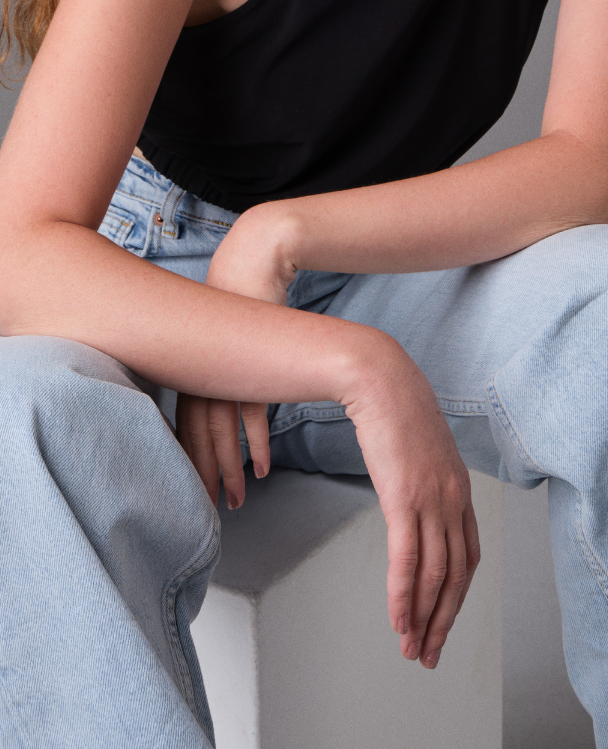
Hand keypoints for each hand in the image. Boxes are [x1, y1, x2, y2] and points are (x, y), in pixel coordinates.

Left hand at [176, 205, 296, 506]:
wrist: (253, 262)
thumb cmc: (239, 304)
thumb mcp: (219, 341)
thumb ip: (212, 374)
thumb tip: (214, 409)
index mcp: (188, 370)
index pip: (180, 430)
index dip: (186, 466)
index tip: (191, 498)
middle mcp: (202, 376)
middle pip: (194, 440)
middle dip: (200, 479)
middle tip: (204, 514)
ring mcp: (226, 372)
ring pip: (218, 434)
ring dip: (225, 471)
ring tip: (232, 501)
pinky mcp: (252, 366)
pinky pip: (248, 415)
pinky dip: (252, 446)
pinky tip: (257, 470)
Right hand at [342, 343, 480, 668]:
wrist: (380, 378)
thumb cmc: (394, 409)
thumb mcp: (419, 450)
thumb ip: (423, 478)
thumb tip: (412, 499)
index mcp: (460, 489)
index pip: (469, 558)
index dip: (457, 598)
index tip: (442, 624)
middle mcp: (454, 499)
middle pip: (457, 576)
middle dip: (443, 621)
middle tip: (428, 655)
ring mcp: (432, 500)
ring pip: (435, 577)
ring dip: (422, 619)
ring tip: (411, 649)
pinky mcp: (404, 498)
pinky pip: (407, 561)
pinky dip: (403, 597)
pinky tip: (396, 620)